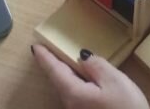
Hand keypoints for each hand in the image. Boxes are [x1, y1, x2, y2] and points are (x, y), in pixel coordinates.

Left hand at [33, 45, 148, 108]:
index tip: (35, 47)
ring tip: (68, 61)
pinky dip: (76, 85)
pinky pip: (76, 97)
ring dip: (67, 75)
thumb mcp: (115, 80)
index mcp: (74, 94)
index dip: (45, 57)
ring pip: (68, 91)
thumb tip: (82, 57)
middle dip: (55, 66)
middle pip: (59, 82)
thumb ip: (96, 65)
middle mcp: (71, 107)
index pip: (55, 71)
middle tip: (51, 50)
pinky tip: (84, 80)